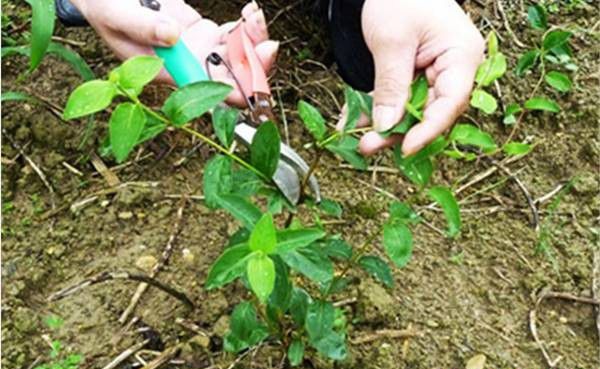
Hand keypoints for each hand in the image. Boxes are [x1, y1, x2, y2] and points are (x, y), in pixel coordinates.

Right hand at [70, 0, 277, 105]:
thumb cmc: (103, 6)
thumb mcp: (114, 13)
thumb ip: (141, 25)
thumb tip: (173, 36)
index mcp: (166, 73)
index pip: (205, 91)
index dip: (233, 92)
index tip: (254, 82)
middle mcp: (188, 67)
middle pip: (231, 78)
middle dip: (256, 67)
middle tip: (268, 46)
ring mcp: (199, 50)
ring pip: (239, 57)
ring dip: (256, 42)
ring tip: (255, 18)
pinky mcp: (206, 33)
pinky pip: (235, 37)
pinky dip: (248, 27)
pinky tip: (251, 14)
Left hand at [337, 0, 483, 155]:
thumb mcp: (391, 41)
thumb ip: (391, 85)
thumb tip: (386, 126)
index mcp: (461, 56)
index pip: (450, 103)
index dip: (429, 130)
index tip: (406, 148)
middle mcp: (453, 70)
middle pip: (432, 112)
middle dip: (400, 132)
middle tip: (369, 146)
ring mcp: (434, 74)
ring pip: (413, 111)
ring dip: (386, 126)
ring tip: (361, 142)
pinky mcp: (414, 76)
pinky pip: (398, 99)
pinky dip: (377, 110)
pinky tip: (354, 121)